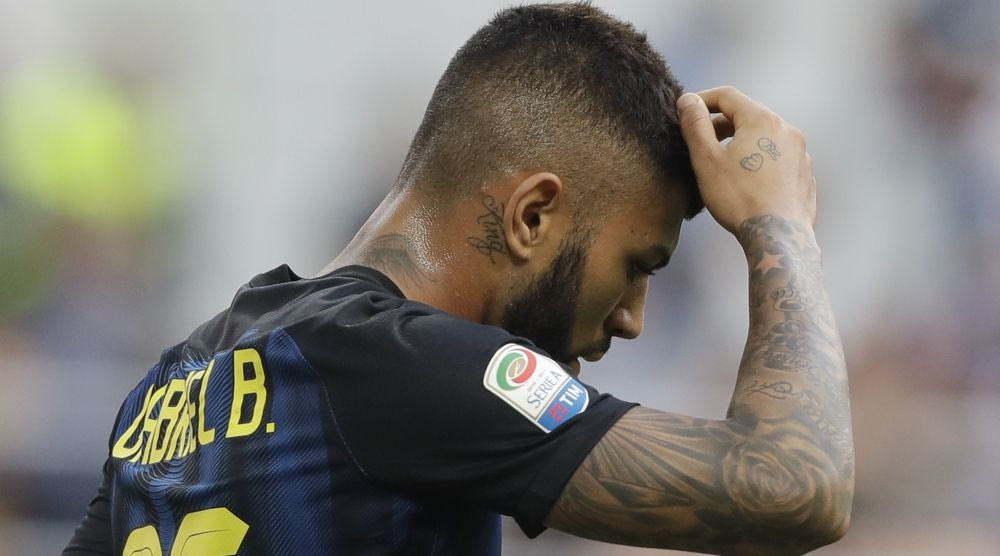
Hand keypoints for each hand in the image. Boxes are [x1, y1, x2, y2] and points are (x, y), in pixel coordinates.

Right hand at [677, 86, 815, 238]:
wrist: (778, 235)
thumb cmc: (738, 198)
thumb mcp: (706, 160)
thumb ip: (695, 125)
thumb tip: (687, 100)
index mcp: (761, 120)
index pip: (727, 96)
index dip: (702, 100)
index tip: (686, 111)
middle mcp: (786, 129)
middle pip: (748, 114)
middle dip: (721, 123)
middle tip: (701, 141)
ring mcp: (800, 152)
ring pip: (764, 136)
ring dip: (742, 142)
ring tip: (724, 164)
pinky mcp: (805, 173)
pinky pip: (778, 157)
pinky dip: (760, 159)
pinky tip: (748, 181)